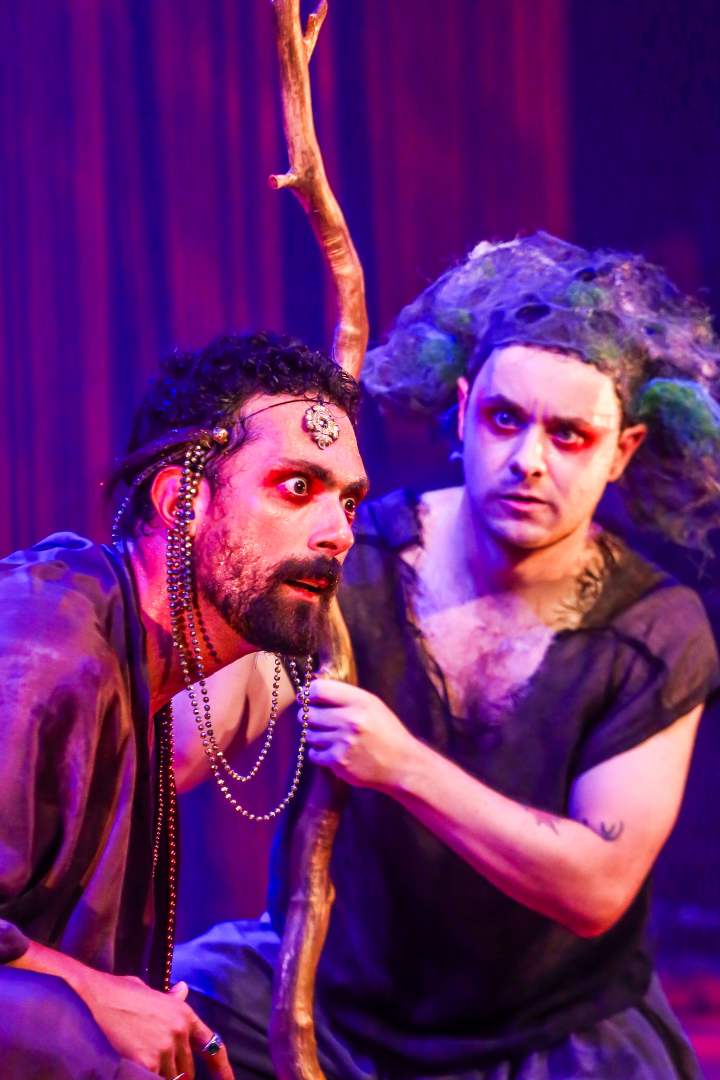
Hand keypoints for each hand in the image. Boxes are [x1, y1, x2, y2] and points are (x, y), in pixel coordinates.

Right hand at [76, 970, 232, 1078]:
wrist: (92, 998)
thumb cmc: (116, 993)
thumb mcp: (148, 991)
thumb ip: (169, 998)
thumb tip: (183, 989)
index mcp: (183, 1013)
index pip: (211, 1045)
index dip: (222, 1069)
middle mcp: (178, 1031)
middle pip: (186, 1070)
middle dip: (175, 1075)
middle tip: (157, 1069)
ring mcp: (163, 1048)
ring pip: (169, 1079)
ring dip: (159, 1078)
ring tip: (141, 1066)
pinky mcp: (145, 1063)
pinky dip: (146, 1079)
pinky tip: (135, 1073)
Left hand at [301, 678, 415, 789]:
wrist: (401, 764)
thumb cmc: (386, 733)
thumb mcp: (372, 706)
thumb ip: (345, 697)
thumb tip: (312, 691)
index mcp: (360, 701)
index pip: (319, 690)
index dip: (308, 694)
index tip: (306, 698)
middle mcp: (350, 720)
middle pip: (308, 713)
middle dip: (307, 716)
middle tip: (315, 719)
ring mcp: (343, 742)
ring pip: (309, 734)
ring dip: (315, 735)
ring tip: (330, 737)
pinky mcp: (339, 761)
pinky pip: (314, 753)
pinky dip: (319, 753)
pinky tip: (333, 751)